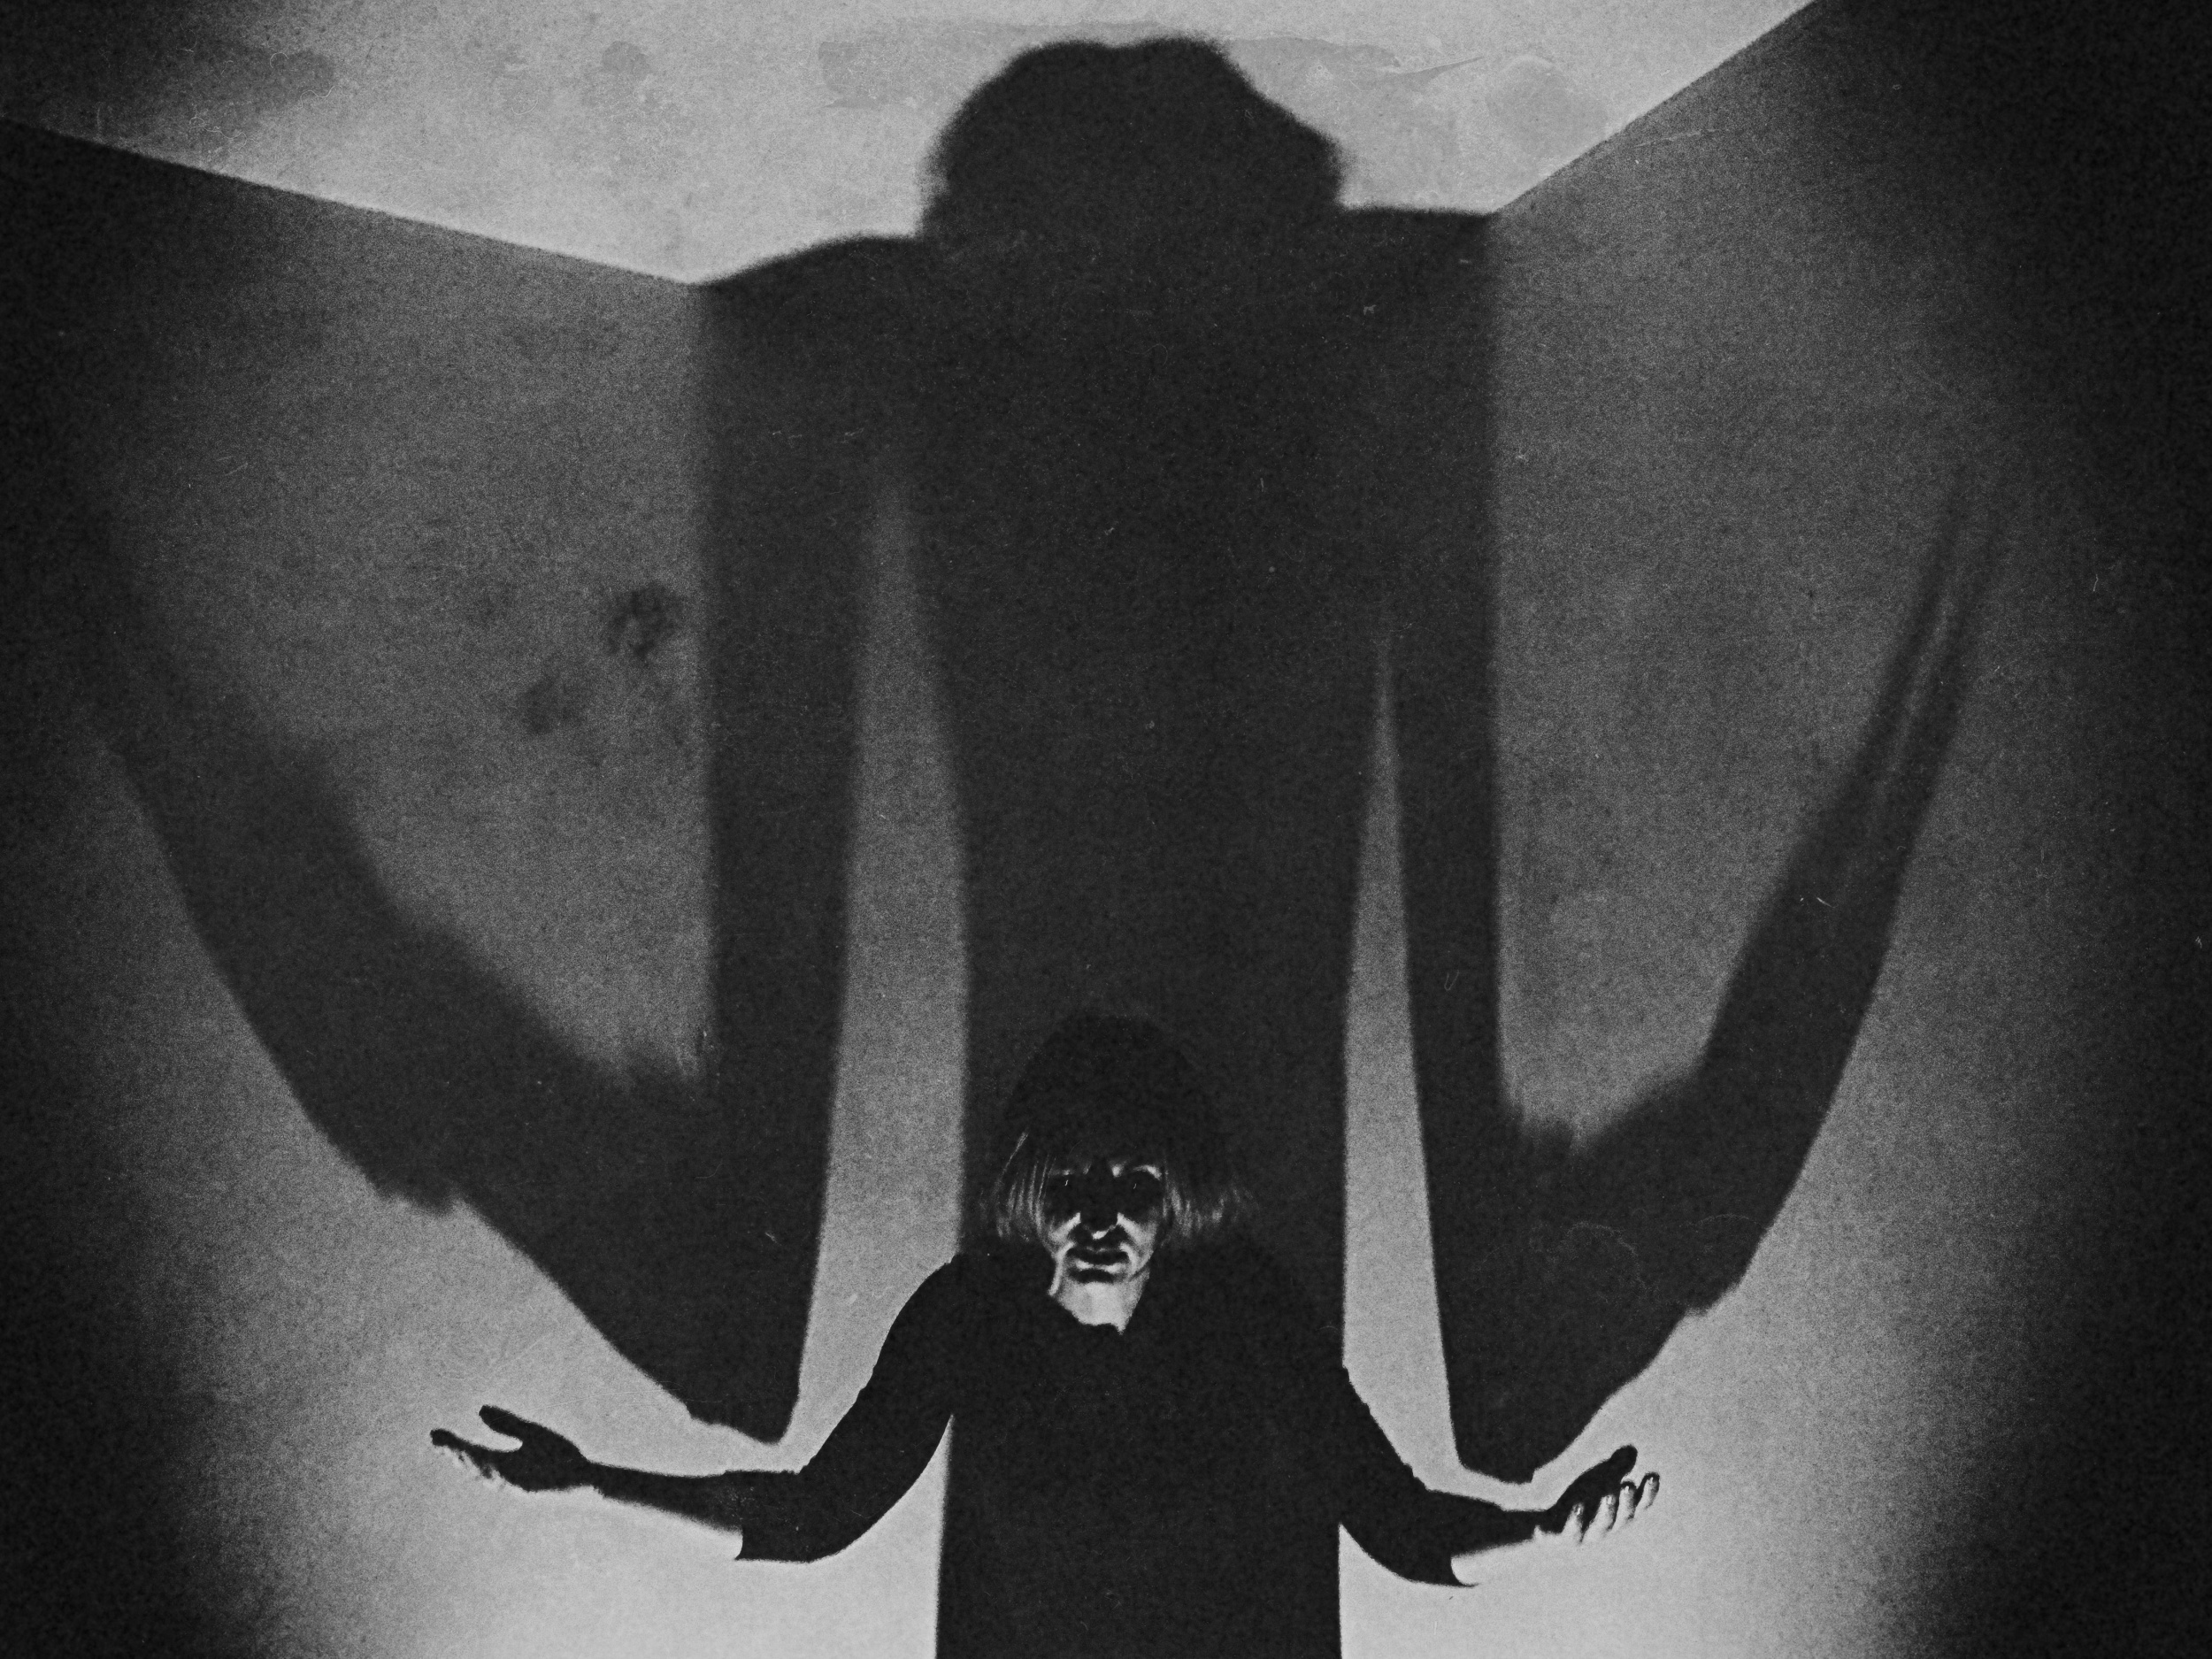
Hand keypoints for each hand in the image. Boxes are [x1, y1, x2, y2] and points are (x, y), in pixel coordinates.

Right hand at [433, 1405, 591, 1492]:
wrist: (585, 1478)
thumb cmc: (558, 1458)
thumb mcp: (530, 1434)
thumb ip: (507, 1424)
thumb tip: (480, 1410)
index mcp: (503, 1463)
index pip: (473, 1453)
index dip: (453, 1446)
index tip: (434, 1434)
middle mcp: (505, 1476)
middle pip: (475, 1466)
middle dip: (455, 1454)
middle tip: (437, 1441)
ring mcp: (517, 1486)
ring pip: (490, 1476)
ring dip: (473, 1463)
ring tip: (456, 1450)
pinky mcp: (533, 1492)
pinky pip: (513, 1484)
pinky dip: (500, 1476)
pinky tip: (491, 1464)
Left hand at [1538, 1444, 1657, 1543]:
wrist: (1550, 1525)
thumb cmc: (1581, 1500)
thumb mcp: (1599, 1481)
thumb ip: (1616, 1468)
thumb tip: (1632, 1450)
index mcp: (1619, 1514)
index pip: (1639, 1505)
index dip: (1648, 1493)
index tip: (1654, 1476)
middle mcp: (1608, 1526)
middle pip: (1623, 1517)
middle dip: (1627, 1502)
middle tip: (1627, 1485)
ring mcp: (1589, 1534)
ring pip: (1602, 1525)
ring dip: (1606, 1511)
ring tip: (1608, 1495)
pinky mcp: (1568, 1537)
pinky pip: (1573, 1531)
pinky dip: (1576, 1520)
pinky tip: (1578, 1506)